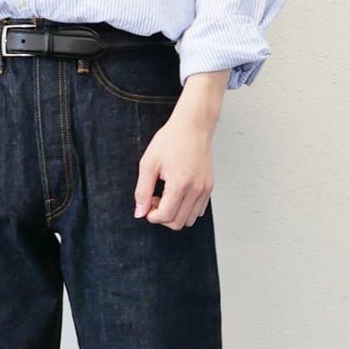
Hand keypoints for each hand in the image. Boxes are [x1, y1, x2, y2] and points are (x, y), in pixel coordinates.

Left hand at [133, 70, 229, 230]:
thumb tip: (140, 212)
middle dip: (162, 217)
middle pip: (177, 223)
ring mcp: (205, 189)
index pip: (165, 216)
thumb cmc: (171, 140)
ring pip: (189, 220)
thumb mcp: (149, 164)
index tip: (148, 204)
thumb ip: (142, 191)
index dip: (152, 216)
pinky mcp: (209, 187)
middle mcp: (196, 189)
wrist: (194, 125)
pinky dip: (186, 210)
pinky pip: (198, 211)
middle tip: (156, 200)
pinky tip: (178, 195)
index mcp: (180, 184)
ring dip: (175, 215)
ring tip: (167, 197)